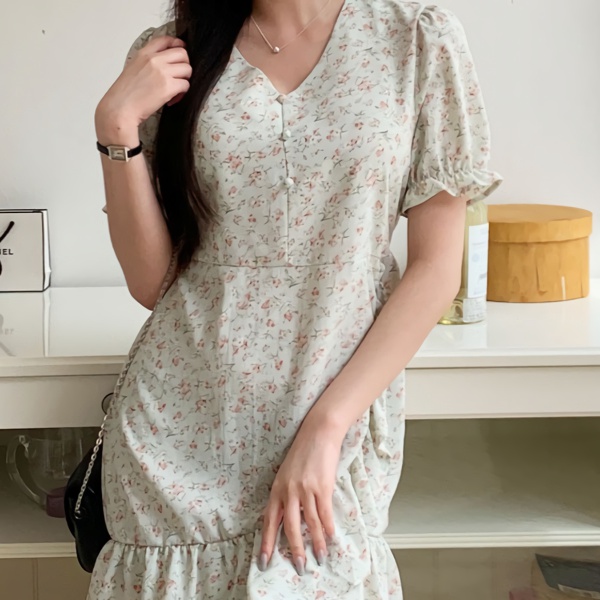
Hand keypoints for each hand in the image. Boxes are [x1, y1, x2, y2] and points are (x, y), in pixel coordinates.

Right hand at [95, 35, 191, 134]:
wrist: (121, 108)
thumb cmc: (125, 94)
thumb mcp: (133, 68)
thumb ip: (148, 63)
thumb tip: (164, 65)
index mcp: (144, 53)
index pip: (166, 40)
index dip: (177, 44)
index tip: (180, 51)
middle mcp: (154, 59)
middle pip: (182, 53)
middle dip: (185, 65)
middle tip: (179, 77)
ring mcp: (162, 72)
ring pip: (187, 69)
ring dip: (184, 80)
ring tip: (175, 90)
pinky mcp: (168, 86)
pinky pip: (186, 85)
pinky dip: (182, 94)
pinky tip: (171, 100)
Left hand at [258, 419, 342, 574]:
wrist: (318, 433)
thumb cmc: (303, 452)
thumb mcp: (287, 473)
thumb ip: (286, 494)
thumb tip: (288, 517)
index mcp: (277, 489)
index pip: (269, 520)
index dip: (267, 542)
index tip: (264, 561)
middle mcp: (289, 491)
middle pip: (290, 527)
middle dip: (295, 550)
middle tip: (299, 567)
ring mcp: (306, 489)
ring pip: (310, 522)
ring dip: (315, 542)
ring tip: (319, 558)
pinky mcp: (322, 486)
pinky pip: (324, 512)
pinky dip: (327, 527)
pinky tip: (330, 537)